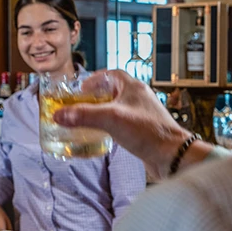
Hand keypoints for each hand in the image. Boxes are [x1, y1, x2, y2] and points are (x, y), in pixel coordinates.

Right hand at [53, 70, 191, 178]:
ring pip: (117, 108)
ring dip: (102, 112)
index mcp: (133, 87)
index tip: (81, 87)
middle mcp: (138, 98)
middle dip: (95, 96)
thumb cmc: (148, 132)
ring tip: (87, 119)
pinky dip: (110, 126)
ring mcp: (141, 115)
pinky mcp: (142, 131)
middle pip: (113, 91)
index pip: (112, 74)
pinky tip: (102, 135)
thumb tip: (59, 114)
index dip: (95, 78)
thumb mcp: (111, 119)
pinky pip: (122, 123)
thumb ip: (84, 115)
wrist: (172, 156)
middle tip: (79, 104)